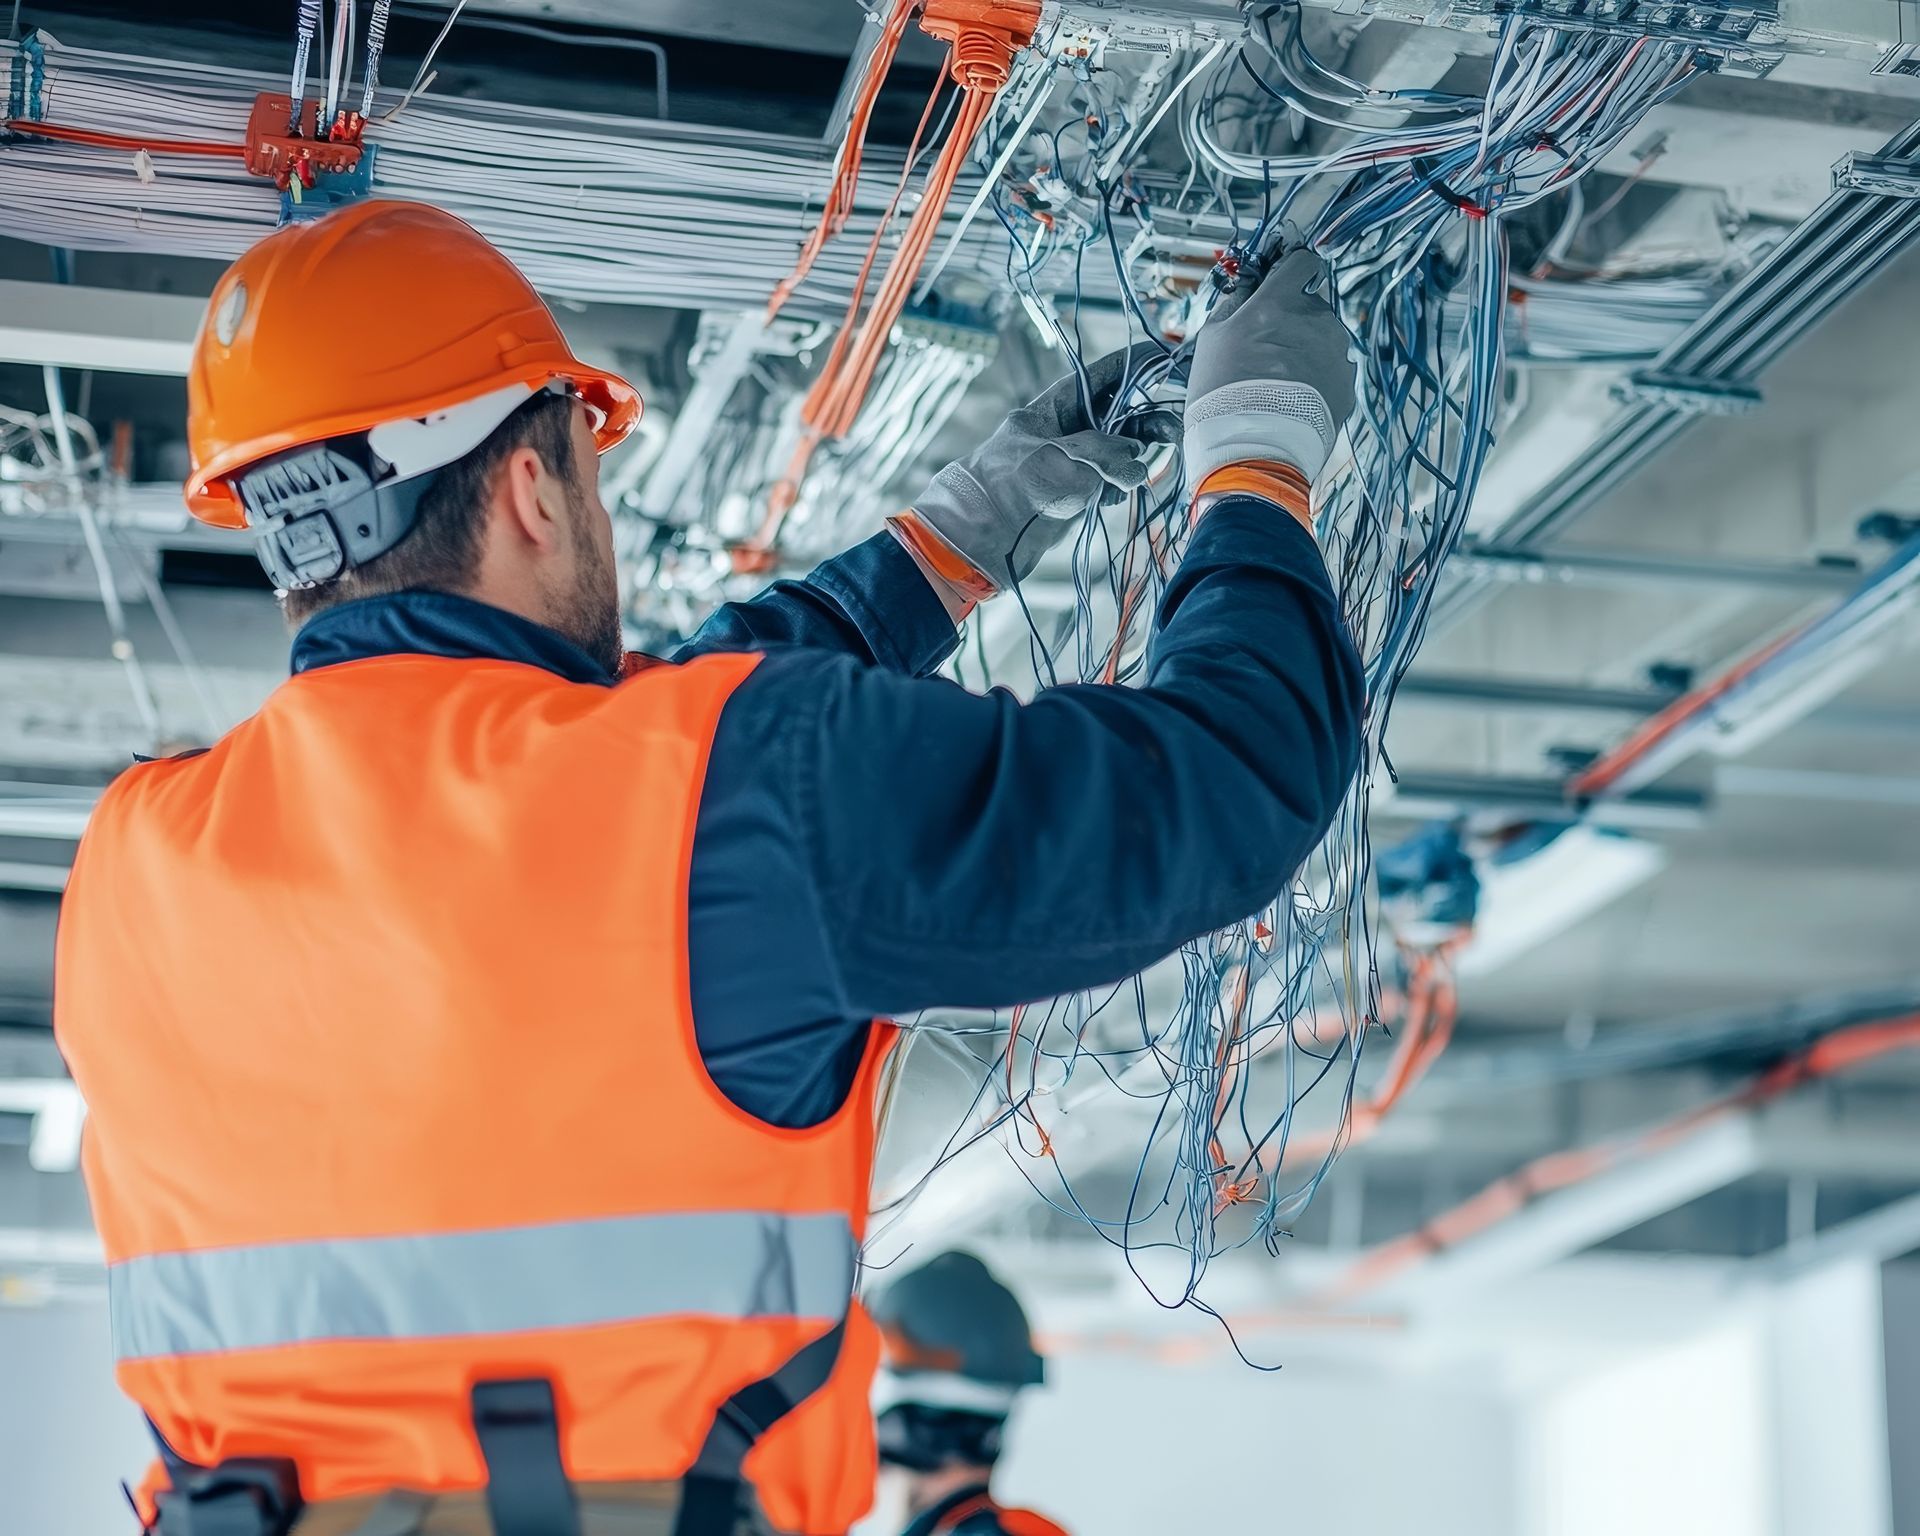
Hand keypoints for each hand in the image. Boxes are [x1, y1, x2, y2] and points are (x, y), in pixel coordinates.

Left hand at [903, 347, 1155, 592]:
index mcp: (1054, 407)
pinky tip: (1117, 494)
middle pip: (1115, 414)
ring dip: (1136, 456)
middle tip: (1175, 428)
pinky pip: (1106, 481)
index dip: (1132, 365)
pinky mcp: (1072, 493)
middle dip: (1146, 419)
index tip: (1163, 357)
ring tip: (1148, 467)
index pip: (1099, 376)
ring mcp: (1069, 462)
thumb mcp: (1066, 458)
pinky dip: (1118, 486)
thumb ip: (1108, 451)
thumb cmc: (1014, 487)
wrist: (981, 538)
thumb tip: (1136, 457)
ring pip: (1115, 451)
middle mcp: (1064, 430)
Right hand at [1185, 246, 1354, 487]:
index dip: (1290, 269)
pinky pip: (1332, 368)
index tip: (1281, 280)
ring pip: (1323, 337)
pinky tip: (1292, 398)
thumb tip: (1248, 284)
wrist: (1253, 450)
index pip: (1302, 260)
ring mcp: (1337, 352)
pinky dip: (1316, 378)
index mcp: (1281, 302)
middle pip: (1311, 303)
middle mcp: (1317, 320)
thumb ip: (1234, 301)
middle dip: (1292, 318)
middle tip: (1265, 348)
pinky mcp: (1347, 383)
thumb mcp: (1212, 338)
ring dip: (1305, 349)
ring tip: (1277, 381)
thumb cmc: (1224, 396)